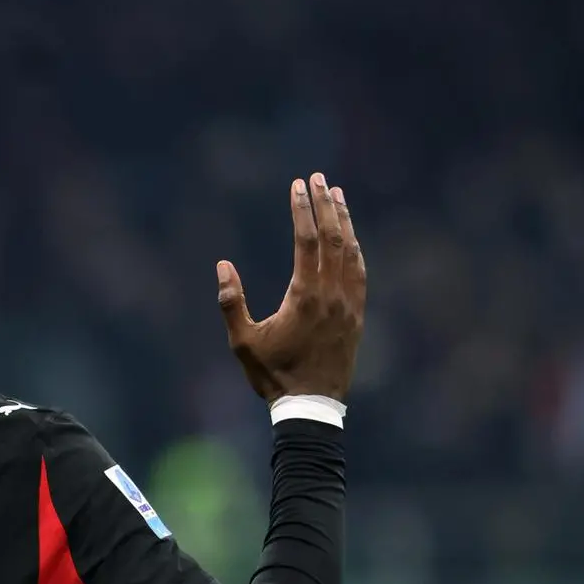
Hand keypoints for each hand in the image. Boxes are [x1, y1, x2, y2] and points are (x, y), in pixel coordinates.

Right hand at [218, 173, 365, 402]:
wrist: (311, 405)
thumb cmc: (273, 374)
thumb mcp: (243, 341)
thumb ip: (231, 302)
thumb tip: (223, 265)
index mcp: (304, 296)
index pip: (306, 241)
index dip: (301, 210)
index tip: (297, 186)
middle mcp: (332, 294)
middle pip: (333, 238)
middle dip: (325, 204)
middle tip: (318, 178)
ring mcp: (349, 304)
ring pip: (351, 251)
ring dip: (344, 221)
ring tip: (337, 195)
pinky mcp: (357, 315)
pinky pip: (360, 272)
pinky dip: (355, 248)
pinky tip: (351, 237)